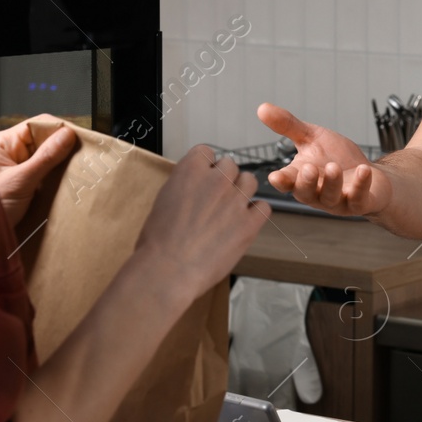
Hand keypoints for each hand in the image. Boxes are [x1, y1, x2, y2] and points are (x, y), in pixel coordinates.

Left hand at [0, 116, 77, 227]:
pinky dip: (56, 179)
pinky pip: (45, 176)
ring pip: (46, 159)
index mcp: (3, 143)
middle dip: (63, 149)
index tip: (80, 139)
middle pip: (44, 141)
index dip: (59, 130)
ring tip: (79, 172)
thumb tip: (68, 134)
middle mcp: (10, 153)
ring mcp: (17, 170)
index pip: (37, 125)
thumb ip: (45, 157)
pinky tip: (67, 184)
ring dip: (60, 166)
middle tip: (84, 158)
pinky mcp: (24, 186)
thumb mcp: (20, 180)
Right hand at [135, 145, 266, 304]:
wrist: (168, 269)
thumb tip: (196, 186)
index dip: (206, 166)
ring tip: (231, 210)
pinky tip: (244, 223)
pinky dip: (256, 214)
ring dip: (243, 192)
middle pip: (230, 165)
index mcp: (190, 170)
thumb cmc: (158, 241)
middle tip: (216, 199)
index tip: (204, 177)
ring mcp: (235, 200)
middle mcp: (216, 180)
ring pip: (250, 181)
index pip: (207, 152)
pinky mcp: (250, 222)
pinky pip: (264, 206)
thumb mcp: (163, 200)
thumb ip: (185, 186)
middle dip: (225, 179)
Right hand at [256, 101, 392, 217]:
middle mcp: (317, 193)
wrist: (368, 172)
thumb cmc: (336, 157)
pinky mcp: (360, 204)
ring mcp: (338, 201)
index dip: (281, 181)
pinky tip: (363, 170)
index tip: (276, 177)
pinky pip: (359, 199)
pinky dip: (361, 185)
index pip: (287, 182)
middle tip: (309, 168)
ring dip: (332, 183)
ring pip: (331, 197)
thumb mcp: (312, 138)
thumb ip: (288, 126)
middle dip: (306, 182)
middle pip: (306, 193)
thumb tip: (261, 108)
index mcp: (301, 178)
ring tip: (334, 167)